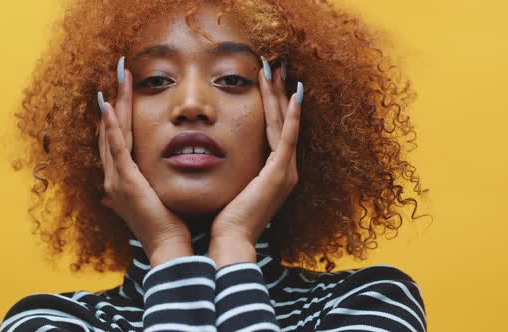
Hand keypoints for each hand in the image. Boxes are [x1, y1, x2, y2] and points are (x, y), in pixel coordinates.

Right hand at [98, 56, 192, 264]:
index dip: (117, 115)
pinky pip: (117, 148)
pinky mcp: (126, 182)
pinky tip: (110, 105)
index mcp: (121, 182)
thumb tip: (111, 195)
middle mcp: (113, 178)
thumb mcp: (150, 204)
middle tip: (120, 73)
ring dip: (115, 103)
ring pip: (112, 133)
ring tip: (119, 76)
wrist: (169, 249)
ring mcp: (117, 180)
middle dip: (115, 101)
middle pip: (110, 131)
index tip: (122, 91)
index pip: (116, 140)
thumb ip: (136, 193)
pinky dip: (113, 126)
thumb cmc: (168, 227)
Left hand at [209, 59, 303, 257]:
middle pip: (283, 124)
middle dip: (279, 95)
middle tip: (276, 67)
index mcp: (274, 173)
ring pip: (284, 125)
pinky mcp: (279, 173)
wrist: (230, 242)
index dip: (273, 106)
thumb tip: (213, 153)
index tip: (267, 83)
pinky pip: (288, 137)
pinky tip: (294, 94)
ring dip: (281, 97)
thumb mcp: (231, 186)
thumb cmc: (225, 218)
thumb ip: (232, 169)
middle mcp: (285, 170)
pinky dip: (292, 116)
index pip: (275, 132)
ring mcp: (285, 172)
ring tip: (276, 70)